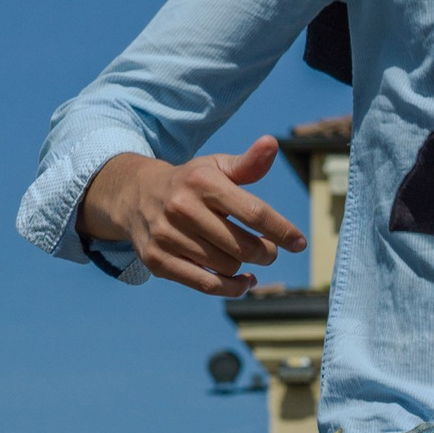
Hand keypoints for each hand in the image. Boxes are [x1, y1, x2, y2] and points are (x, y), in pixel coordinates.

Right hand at [77, 139, 306, 298]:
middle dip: (265, 253)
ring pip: (227, 267)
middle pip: (243, 246)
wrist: (134, 195)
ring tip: (250, 261)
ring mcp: (167, 236)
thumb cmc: (189, 183)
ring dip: (246, 268)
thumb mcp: (215, 168)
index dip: (282, 231)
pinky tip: (243, 281)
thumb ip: (248, 164)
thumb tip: (272, 144)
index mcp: (202, 182)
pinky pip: (206, 285)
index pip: (254, 213)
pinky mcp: (157, 261)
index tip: (299, 243)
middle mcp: (182, 208)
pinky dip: (231, 288)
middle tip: (269, 251)